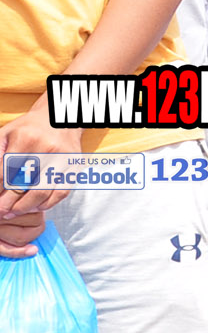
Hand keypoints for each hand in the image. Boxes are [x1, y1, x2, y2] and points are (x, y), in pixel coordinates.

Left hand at [0, 103, 81, 249]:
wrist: (61, 119)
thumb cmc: (29, 128)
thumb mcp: (7, 134)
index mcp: (26, 139)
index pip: (5, 172)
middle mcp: (47, 149)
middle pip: (22, 185)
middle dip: (6, 203)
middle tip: (0, 212)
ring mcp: (63, 160)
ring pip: (42, 192)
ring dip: (25, 207)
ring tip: (13, 212)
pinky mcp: (75, 167)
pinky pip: (61, 193)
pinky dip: (47, 204)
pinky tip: (35, 207)